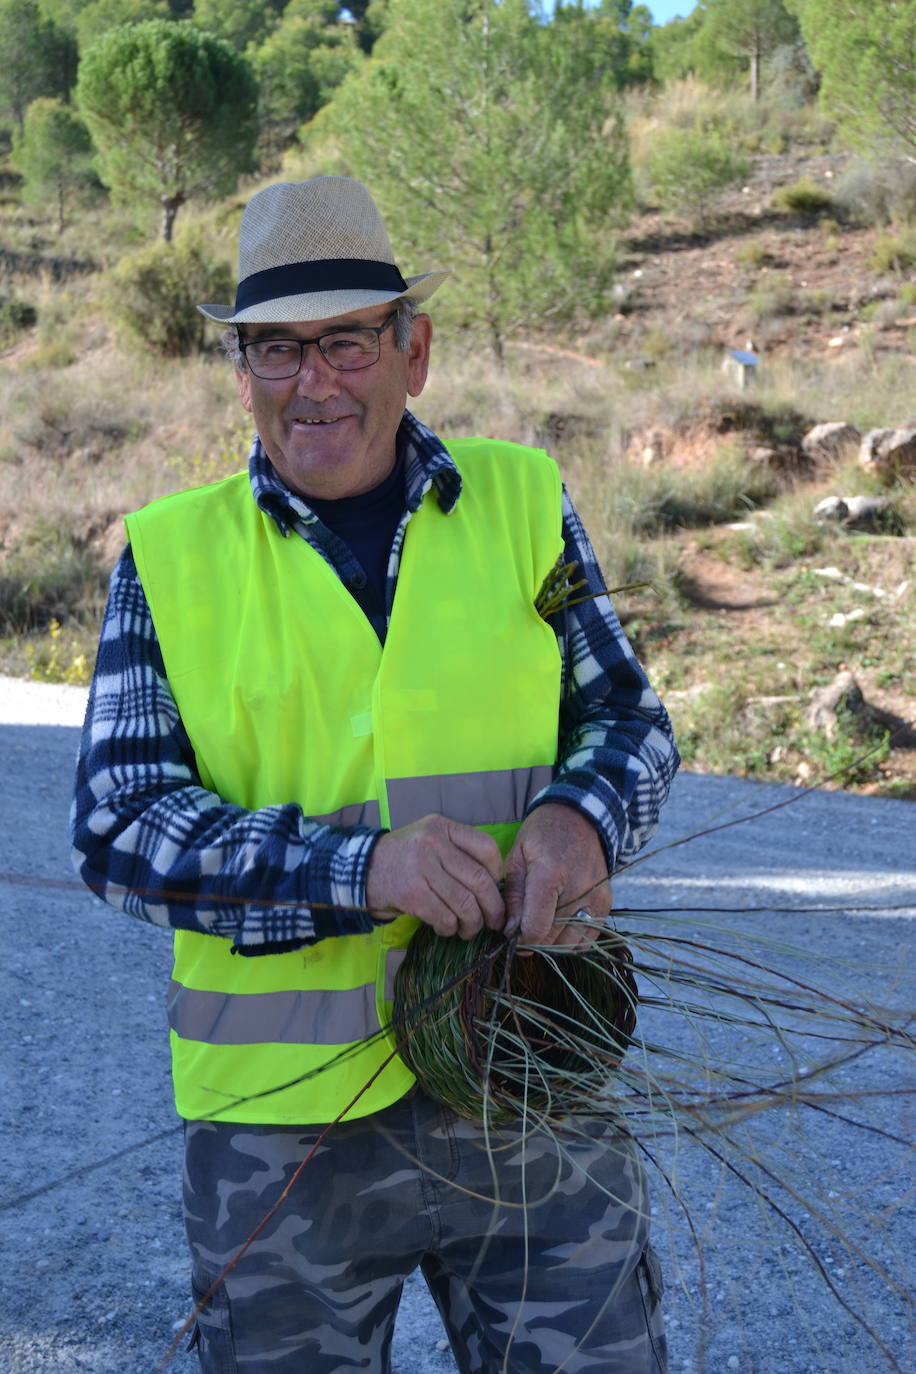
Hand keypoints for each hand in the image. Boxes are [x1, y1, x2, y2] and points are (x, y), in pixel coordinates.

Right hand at [365, 814, 504, 938]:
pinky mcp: (411, 893)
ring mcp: (421, 867)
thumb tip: (494, 883)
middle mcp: (433, 843)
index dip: (498, 873)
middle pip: (479, 879)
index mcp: (442, 827)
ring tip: (470, 929)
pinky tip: (447, 929)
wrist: (360, 870)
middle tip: (495, 921)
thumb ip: (457, 852)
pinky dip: (450, 928)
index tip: (496, 888)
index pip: (486, 847)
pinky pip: (444, 916)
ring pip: (464, 903)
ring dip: (472, 923)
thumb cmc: (403, 858)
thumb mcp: (429, 840)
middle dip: (493, 907)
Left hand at [503, 804, 610, 947]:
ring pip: (569, 943)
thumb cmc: (542, 835)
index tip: (511, 931)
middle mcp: (578, 890)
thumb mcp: (517, 857)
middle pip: (551, 938)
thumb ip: (512, 897)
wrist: (580, 817)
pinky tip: (559, 924)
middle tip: (522, 925)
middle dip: (532, 939)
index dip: (519, 938)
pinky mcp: (606, 903)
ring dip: (551, 941)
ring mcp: (596, 898)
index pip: (536, 928)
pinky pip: (587, 938)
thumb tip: (509, 931)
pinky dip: (571, 939)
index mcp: (550, 875)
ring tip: (541, 922)